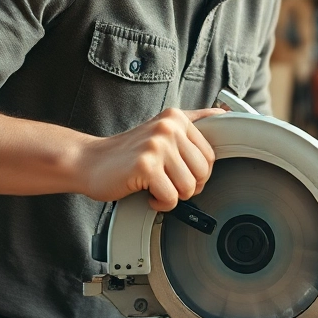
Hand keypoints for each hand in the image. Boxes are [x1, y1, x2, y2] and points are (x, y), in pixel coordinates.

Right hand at [80, 108, 223, 210]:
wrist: (89, 162)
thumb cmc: (127, 153)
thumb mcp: (162, 129)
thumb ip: (195, 120)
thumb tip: (227, 114)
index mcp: (176, 117)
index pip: (210, 155)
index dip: (197, 173)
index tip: (179, 173)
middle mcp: (169, 127)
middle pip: (203, 173)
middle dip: (187, 186)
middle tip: (165, 182)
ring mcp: (157, 145)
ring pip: (189, 187)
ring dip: (172, 196)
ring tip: (153, 185)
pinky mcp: (146, 165)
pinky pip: (170, 198)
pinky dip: (159, 203)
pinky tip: (145, 192)